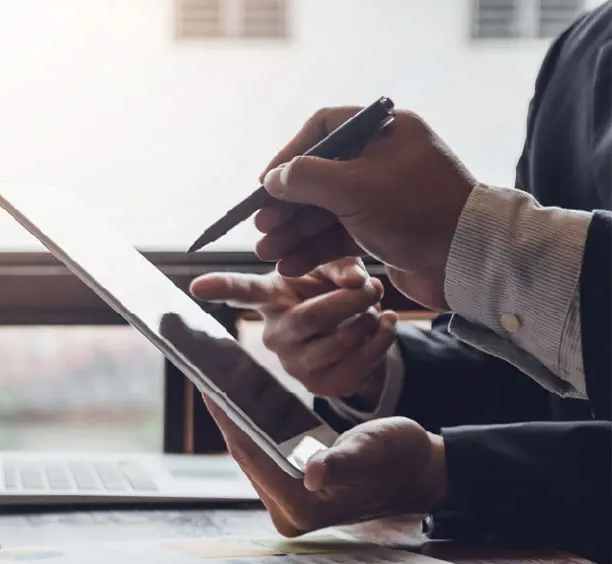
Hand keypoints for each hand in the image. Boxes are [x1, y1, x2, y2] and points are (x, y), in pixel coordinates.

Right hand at [190, 257, 397, 403]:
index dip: (219, 287)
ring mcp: (295, 366)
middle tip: (374, 286)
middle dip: (350, 300)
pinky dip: (381, 340)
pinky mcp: (322, 387)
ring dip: (368, 320)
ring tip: (375, 307)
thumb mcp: (332, 269)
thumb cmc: (332, 291)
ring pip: (339, 342)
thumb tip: (357, 282)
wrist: (354, 329)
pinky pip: (358, 365)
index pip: (241, 292)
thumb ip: (341, 265)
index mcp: (269, 299)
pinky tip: (386, 324)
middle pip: (311, 317)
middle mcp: (273, 336)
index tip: (196, 286)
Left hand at [203, 396, 446, 535]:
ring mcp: (287, 504)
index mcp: (302, 508)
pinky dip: (253, 426)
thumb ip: (342, 463)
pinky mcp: (290, 492)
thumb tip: (312, 475)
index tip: (207, 382)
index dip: (227, 416)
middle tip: (206, 372)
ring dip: (236, 418)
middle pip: (246, 454)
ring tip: (216, 380)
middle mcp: (288, 513)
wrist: (418, 471)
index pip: (252, 454)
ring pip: (251, 452)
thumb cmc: (399, 459)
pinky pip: (262, 453)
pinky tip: (240, 398)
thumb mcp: (372, 452)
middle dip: (226, 414)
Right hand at [253, 106, 476, 309]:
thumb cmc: (416, 211)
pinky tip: (291, 265)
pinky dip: (316, 248)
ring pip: (326, 209)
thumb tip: (273, 178)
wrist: (470, 259)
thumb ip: (305, 178)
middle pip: (319, 175)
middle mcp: (384, 158)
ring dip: (295, 232)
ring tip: (267, 253)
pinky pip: (341, 234)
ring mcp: (384, 195)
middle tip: (261, 226)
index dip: (289, 155)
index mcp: (384, 131)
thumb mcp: (353, 188)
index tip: (265, 183)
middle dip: (286, 205)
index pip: (322, 129)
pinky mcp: (385, 229)